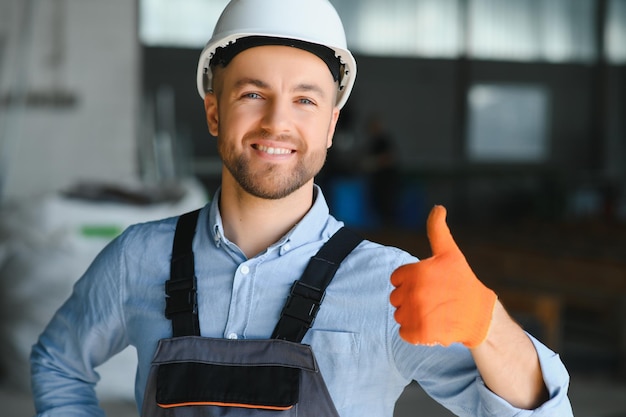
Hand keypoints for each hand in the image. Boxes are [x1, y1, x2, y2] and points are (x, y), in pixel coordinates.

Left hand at [390, 205, 496, 347]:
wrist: (479, 314)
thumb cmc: (462, 281)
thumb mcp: (449, 252)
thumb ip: (438, 229)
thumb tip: (438, 207)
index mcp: (416, 271)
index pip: (396, 279)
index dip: (410, 281)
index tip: (428, 283)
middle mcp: (414, 292)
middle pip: (395, 298)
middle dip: (410, 299)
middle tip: (432, 299)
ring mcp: (416, 313)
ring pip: (399, 315)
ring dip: (412, 316)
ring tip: (433, 312)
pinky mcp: (420, 333)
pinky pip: (404, 333)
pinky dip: (415, 332)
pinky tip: (431, 325)